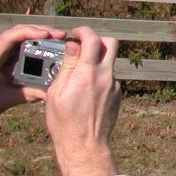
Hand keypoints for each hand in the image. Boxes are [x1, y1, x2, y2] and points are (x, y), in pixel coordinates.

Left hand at [0, 24, 65, 129]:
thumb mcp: (3, 100)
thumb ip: (25, 95)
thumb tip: (47, 94)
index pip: (11, 36)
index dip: (31, 32)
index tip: (49, 35)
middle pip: (18, 31)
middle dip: (40, 31)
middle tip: (60, 35)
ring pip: (20, 36)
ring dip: (39, 36)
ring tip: (57, 39)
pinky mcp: (3, 56)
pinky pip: (20, 45)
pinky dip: (34, 43)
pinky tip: (47, 46)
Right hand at [46, 27, 121, 175]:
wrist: (85, 144)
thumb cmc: (65, 121)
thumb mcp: (56, 92)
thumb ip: (67, 66)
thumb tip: (72, 47)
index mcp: (87, 72)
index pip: (92, 39)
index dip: (84, 31)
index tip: (76, 32)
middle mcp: (105, 75)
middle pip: (110, 44)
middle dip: (97, 40)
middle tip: (84, 46)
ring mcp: (114, 85)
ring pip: (109, 63)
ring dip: (97, 62)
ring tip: (79, 77)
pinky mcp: (118, 95)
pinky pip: (110, 79)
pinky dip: (100, 78)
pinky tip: (87, 93)